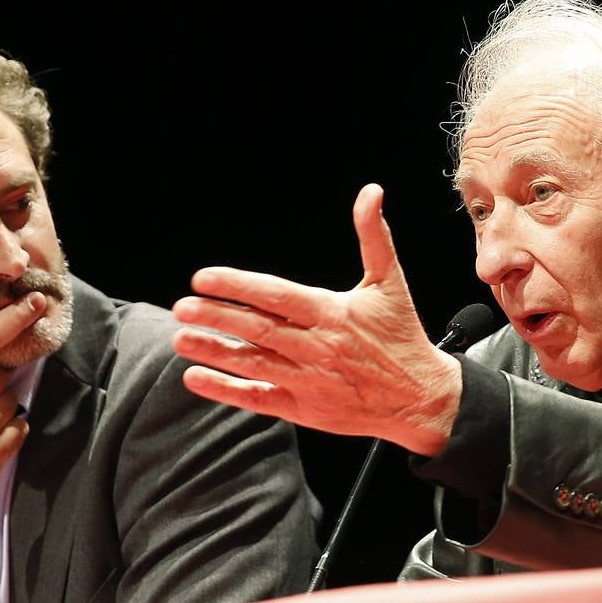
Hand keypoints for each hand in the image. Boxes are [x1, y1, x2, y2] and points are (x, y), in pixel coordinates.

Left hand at [171, 183, 461, 455]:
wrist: (420, 398)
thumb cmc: (400, 336)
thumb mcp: (390, 282)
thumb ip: (373, 236)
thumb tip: (371, 192)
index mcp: (332, 313)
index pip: (276, 296)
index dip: (238, 286)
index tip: (203, 278)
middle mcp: (317, 348)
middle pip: (257, 330)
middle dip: (217, 316)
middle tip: (182, 306)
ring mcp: (309, 381)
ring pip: (252, 364)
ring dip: (214, 351)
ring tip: (181, 339)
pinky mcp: (304, 410)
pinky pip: (258, 399)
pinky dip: (225, 390)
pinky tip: (195, 377)